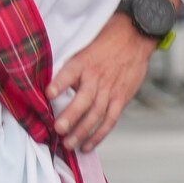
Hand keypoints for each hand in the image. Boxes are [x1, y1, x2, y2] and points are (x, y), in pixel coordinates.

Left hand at [47, 15, 156, 152]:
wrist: (135, 37)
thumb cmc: (105, 42)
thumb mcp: (83, 47)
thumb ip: (70, 66)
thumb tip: (49, 83)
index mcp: (83, 63)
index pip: (70, 73)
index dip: (59, 84)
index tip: (48, 94)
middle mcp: (96, 78)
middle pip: (84, 100)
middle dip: (71, 116)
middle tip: (58, 129)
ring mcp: (110, 90)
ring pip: (96, 114)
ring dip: (82, 131)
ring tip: (68, 144)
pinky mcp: (121, 99)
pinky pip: (110, 120)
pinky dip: (99, 134)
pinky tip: (87, 145)